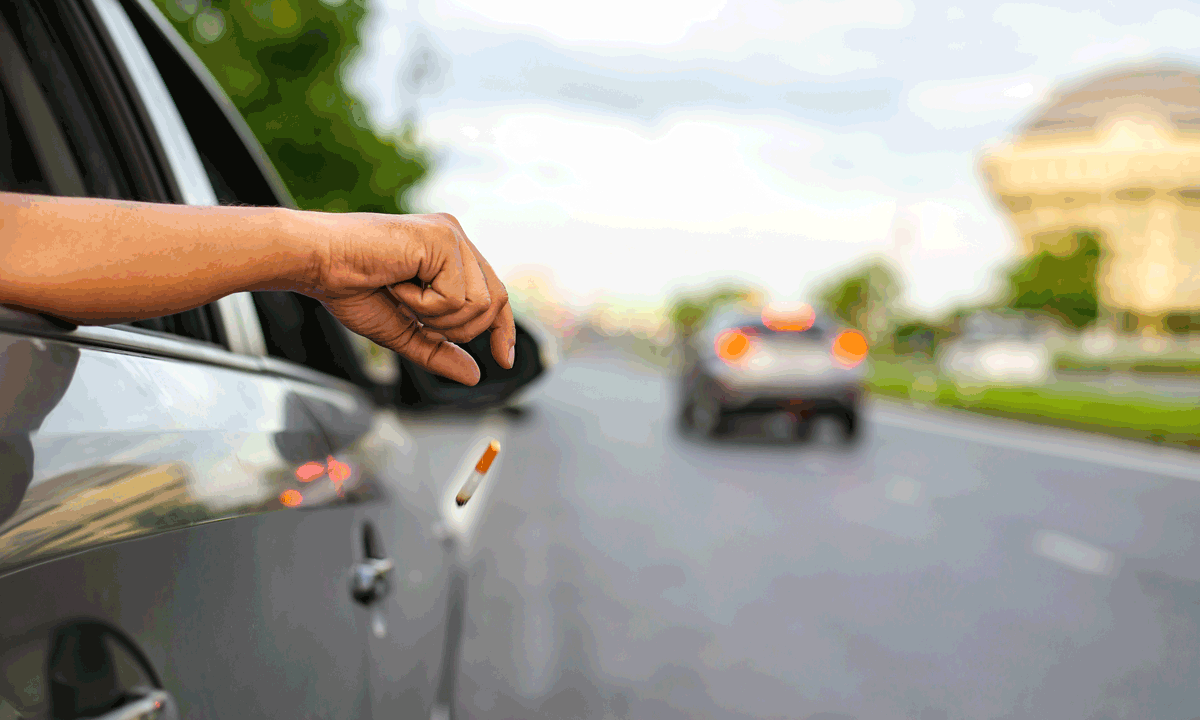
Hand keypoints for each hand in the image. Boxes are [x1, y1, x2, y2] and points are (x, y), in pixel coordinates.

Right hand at [296, 211, 513, 385]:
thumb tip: (474, 376)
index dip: (502, 329)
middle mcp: (456, 239)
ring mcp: (451, 236)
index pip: (494, 295)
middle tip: (412, 312)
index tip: (503, 360)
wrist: (316, 263)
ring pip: (479, 304)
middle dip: (456, 327)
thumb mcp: (402, 331)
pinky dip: (423, 304)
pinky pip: (456, 296)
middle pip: (494, 302)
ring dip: (435, 315)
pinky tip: (397, 284)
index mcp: (449, 254)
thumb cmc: (349, 287)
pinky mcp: (442, 238)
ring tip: (400, 294)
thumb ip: (438, 350)